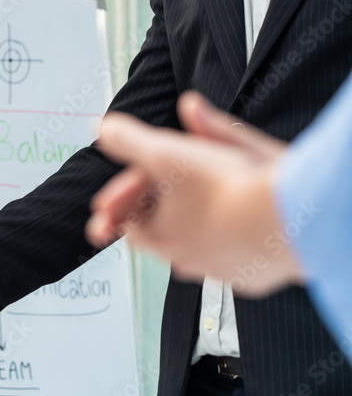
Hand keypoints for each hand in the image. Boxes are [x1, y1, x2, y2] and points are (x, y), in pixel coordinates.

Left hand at [86, 91, 300, 295]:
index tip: (134, 176)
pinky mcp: (257, 268)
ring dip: (198, 213)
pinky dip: (235, 224)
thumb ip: (129, 139)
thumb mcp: (165, 153)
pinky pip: (238, 245)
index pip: (126, 220)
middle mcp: (188, 261)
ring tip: (207, 187)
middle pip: (162, 230)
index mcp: (158, 238)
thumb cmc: (228, 191)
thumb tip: (104, 127)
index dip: (125, 193)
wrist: (292, 218)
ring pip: (200, 238)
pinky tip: (244, 205)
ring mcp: (224, 267)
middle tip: (162, 184)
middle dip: (159, 204)